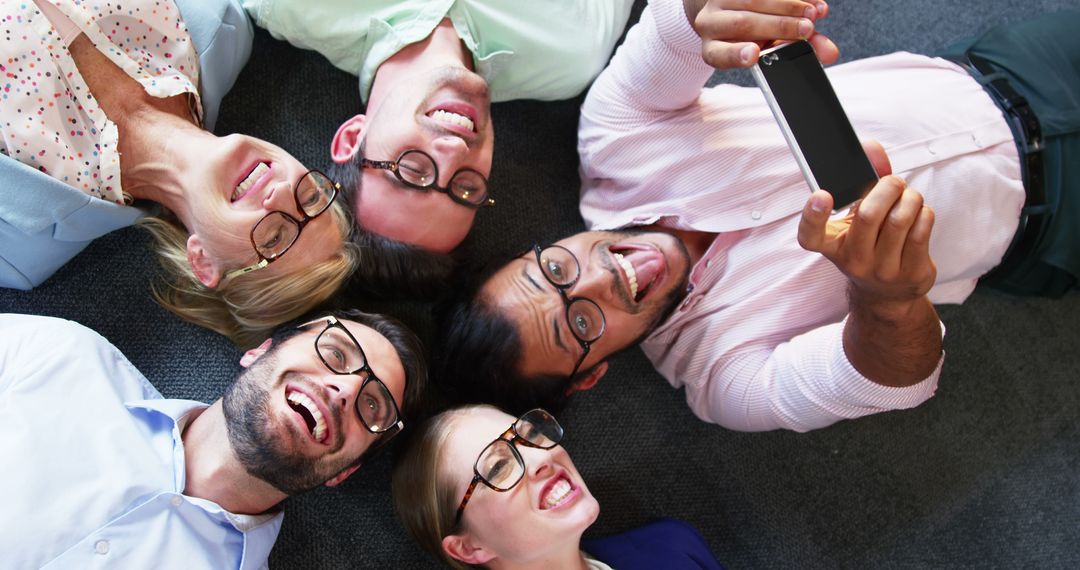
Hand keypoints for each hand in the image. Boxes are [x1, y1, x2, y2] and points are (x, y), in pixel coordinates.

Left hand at [685, 0, 838, 68]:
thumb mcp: (771, 49)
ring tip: (814, 13)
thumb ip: (795, 52)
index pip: (720, 55)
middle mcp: (710, 24)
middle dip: (779, 26)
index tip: (754, 55)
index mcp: (713, 50)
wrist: (734, 9)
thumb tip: (830, 54)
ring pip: (753, 0)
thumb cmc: (754, 36)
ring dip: (788, 5)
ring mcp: (719, 0)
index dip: (737, 55)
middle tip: (807, 29)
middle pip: (743, 24)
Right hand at [797, 142, 936, 316]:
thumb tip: (870, 146)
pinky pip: (921, 229)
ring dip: (910, 198)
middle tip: (894, 182)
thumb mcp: (858, 217)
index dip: (812, 215)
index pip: (811, 236)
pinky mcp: (911, 273)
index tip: (821, 195)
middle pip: (869, 215)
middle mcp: (853, 261)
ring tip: (908, 197)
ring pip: (900, 219)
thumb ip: (864, 180)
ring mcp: (882, 271)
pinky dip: (923, 212)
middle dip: (887, 188)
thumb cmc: (870, 244)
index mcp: (832, 246)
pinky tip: (918, 214)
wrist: (888, 293)